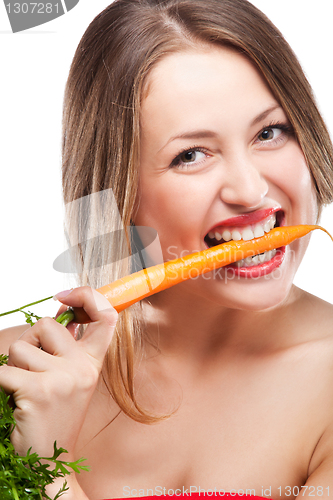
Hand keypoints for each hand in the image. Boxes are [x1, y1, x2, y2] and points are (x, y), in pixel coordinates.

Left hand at [0, 287, 117, 459]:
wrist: (52, 460)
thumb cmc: (57, 416)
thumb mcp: (72, 378)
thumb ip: (69, 346)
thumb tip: (61, 313)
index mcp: (93, 361)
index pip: (106, 315)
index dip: (88, 296)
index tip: (65, 297)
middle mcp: (83, 367)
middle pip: (46, 325)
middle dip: (30, 342)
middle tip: (33, 369)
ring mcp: (62, 378)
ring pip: (20, 347)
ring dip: (14, 366)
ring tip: (25, 389)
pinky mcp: (38, 390)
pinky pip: (3, 371)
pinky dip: (2, 384)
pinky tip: (16, 401)